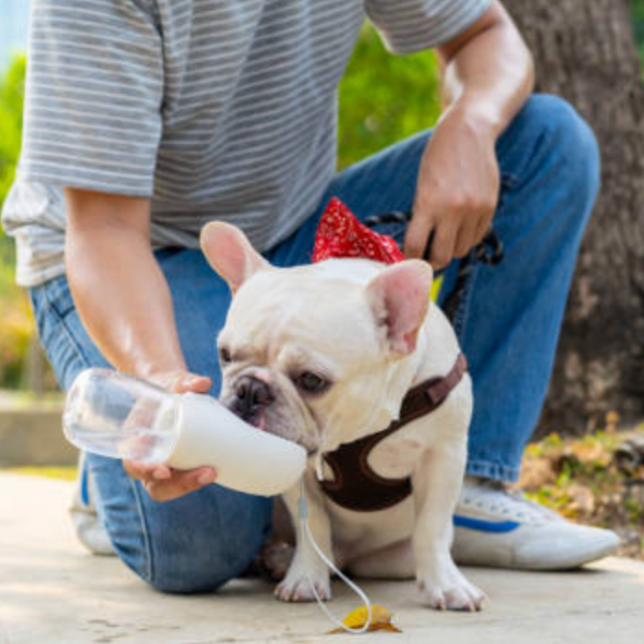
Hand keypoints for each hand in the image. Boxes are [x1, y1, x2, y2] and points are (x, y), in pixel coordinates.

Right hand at [123, 369, 217, 501]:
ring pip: (170, 488)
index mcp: (133, 441)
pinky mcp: (180, 466)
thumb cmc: (167, 388)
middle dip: (180, 484)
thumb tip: (202, 383)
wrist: (174, 391)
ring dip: (191, 484)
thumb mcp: (172, 382)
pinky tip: (216, 472)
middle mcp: (146, 459)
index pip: (133, 464)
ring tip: (212, 472)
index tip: (164, 470)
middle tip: (205, 472)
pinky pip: (185, 480)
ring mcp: (163, 465)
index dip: (145, 470)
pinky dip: (198, 479)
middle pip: (155, 485)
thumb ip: (184, 382)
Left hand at [404, 105, 500, 268]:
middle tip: (427, 257)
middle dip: (432, 261)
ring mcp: (474, 210)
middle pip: (442, 256)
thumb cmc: (438, 159)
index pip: (415, 246)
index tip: (408, 260)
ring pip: (461, 250)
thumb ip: (422, 216)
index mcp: (428, 203)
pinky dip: (467, 238)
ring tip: (445, 238)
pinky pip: (477, 237)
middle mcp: (453, 210)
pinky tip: (460, 228)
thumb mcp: (421, 186)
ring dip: (451, 249)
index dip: (410, 258)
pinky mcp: (489, 208)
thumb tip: (418, 248)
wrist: (468, 132)